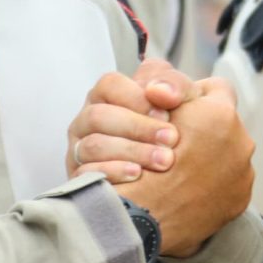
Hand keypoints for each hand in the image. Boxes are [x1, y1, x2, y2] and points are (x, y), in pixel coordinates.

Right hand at [67, 59, 194, 182]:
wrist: (178, 174)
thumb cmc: (171, 130)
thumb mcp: (182, 101)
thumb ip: (175, 85)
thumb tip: (159, 91)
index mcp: (106, 96)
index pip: (109, 85)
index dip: (136, 98)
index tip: (165, 114)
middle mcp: (87, 120)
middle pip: (98, 116)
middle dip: (137, 128)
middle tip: (171, 139)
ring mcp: (80, 150)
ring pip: (93, 146)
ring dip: (131, 151)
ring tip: (162, 161)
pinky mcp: (80, 177)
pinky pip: (86, 174)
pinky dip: (113, 173)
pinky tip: (138, 174)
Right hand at [124, 80, 253, 256]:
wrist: (141, 220)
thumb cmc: (139, 164)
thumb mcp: (145, 108)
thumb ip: (165, 86)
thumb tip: (167, 86)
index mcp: (219, 114)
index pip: (215, 88)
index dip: (192, 96)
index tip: (176, 109)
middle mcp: (240, 142)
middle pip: (222, 123)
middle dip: (202, 128)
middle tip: (175, 140)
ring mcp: (242, 174)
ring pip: (226, 153)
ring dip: (208, 157)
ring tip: (180, 167)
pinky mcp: (238, 201)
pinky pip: (227, 182)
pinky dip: (210, 183)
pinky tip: (187, 188)